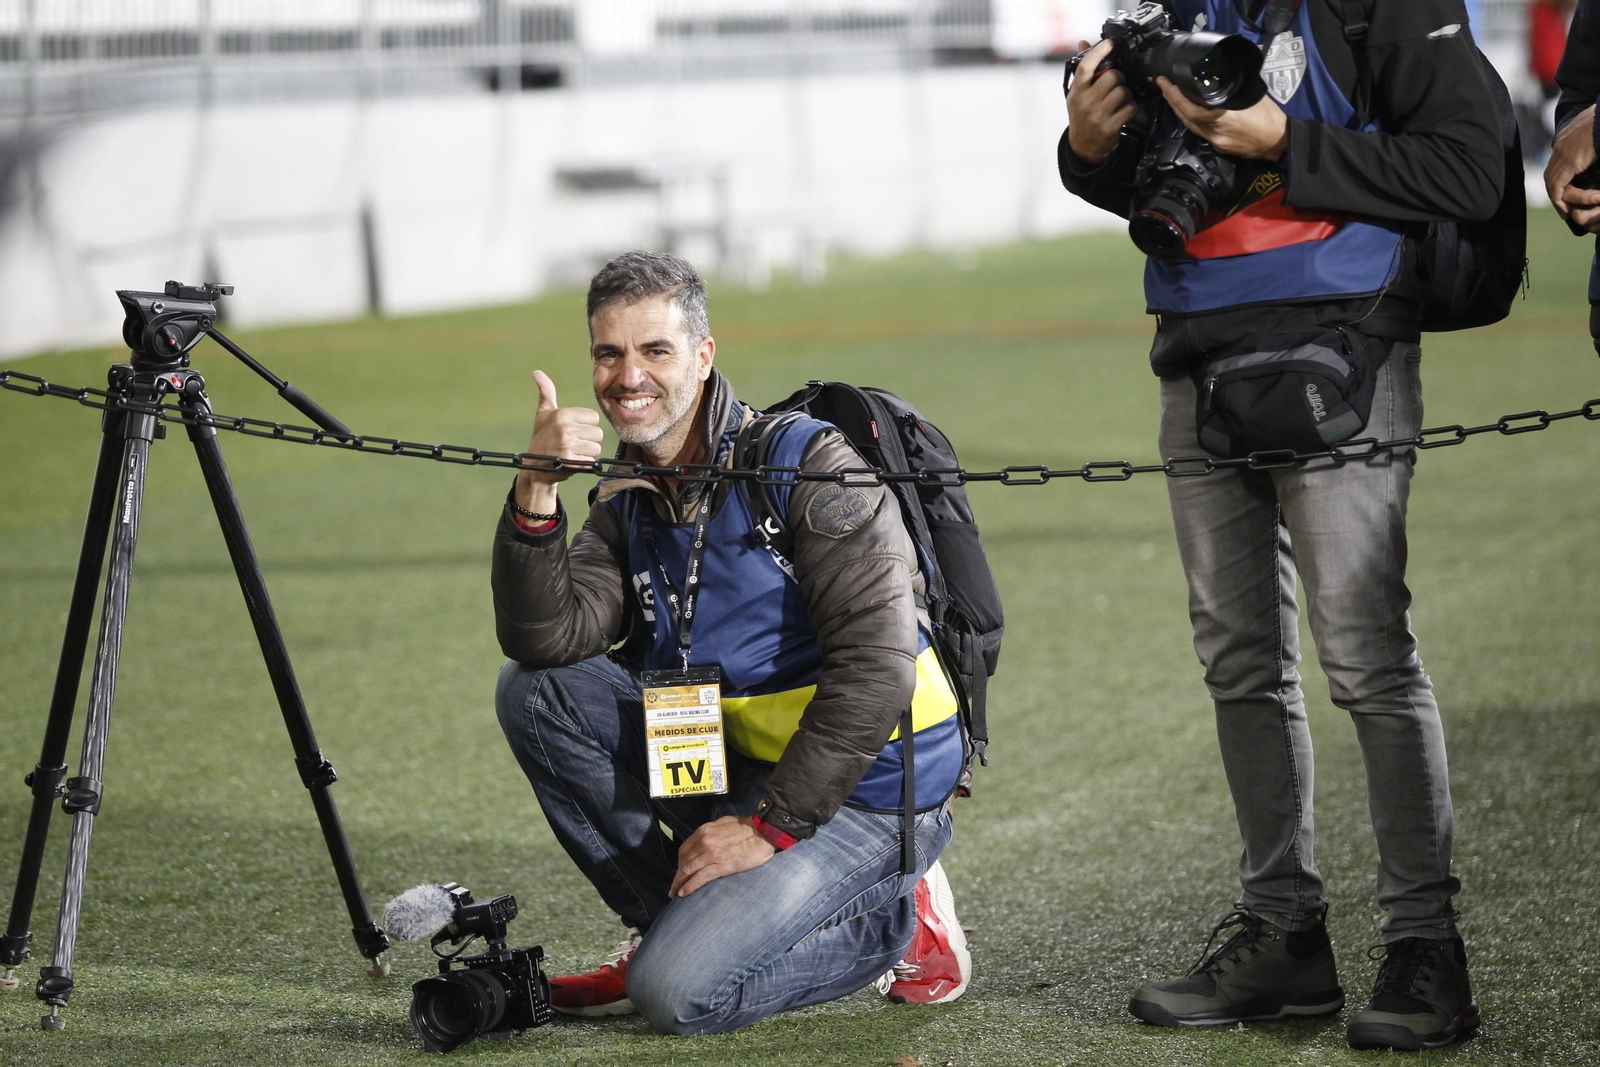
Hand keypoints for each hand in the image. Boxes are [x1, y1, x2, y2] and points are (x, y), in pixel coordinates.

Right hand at [513, 370, 603, 514]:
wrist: (534, 469)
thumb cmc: (541, 438)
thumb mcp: (543, 414)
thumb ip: (546, 392)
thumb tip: (537, 372)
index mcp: (562, 414)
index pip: (594, 418)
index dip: (586, 426)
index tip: (573, 431)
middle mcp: (565, 428)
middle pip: (597, 433)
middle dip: (588, 441)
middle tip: (573, 444)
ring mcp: (568, 445)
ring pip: (596, 448)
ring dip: (587, 453)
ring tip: (572, 453)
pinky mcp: (571, 462)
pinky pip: (591, 462)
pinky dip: (584, 464)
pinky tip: (571, 462)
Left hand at [669, 816, 774, 897]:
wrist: (763, 832)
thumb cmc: (747, 826)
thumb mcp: (723, 823)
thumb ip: (712, 832)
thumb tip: (707, 840)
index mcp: (704, 831)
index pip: (684, 849)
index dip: (680, 861)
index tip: (680, 870)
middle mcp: (703, 842)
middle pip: (684, 861)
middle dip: (677, 875)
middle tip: (674, 885)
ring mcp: (711, 855)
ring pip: (688, 871)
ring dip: (679, 883)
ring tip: (674, 892)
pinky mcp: (720, 866)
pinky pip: (700, 878)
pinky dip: (689, 886)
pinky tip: (684, 893)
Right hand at [1067, 39, 1138, 164]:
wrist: (1083, 145)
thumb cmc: (1081, 114)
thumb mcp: (1077, 93)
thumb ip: (1082, 69)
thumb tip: (1083, 43)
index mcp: (1076, 91)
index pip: (1085, 66)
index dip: (1099, 51)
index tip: (1109, 43)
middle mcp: (1086, 102)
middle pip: (1112, 76)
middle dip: (1119, 77)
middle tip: (1117, 83)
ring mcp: (1098, 115)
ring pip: (1123, 91)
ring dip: (1126, 93)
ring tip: (1120, 98)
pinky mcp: (1110, 126)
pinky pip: (1130, 107)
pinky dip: (1131, 106)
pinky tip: (1124, 109)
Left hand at [1157, 76, 1289, 160]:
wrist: (1280, 142)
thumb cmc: (1270, 118)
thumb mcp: (1250, 96)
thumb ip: (1232, 91)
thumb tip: (1218, 80)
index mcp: (1221, 118)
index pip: (1189, 107)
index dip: (1173, 95)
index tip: (1164, 82)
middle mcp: (1214, 133)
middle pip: (1185, 118)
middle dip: (1172, 101)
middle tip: (1164, 86)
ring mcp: (1216, 142)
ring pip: (1190, 126)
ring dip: (1180, 111)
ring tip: (1173, 96)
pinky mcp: (1220, 147)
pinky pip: (1200, 132)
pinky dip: (1193, 121)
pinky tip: (1191, 112)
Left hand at [1546, 104, 1599, 230]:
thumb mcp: (1597, 134)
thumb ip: (1591, 145)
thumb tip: (1593, 153)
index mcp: (1567, 137)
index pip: (1557, 161)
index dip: (1559, 177)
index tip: (1565, 190)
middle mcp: (1560, 144)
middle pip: (1551, 172)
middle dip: (1554, 191)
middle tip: (1562, 206)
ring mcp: (1562, 152)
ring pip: (1551, 181)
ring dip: (1556, 198)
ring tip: (1564, 212)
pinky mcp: (1570, 160)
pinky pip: (1557, 185)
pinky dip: (1559, 198)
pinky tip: (1565, 208)